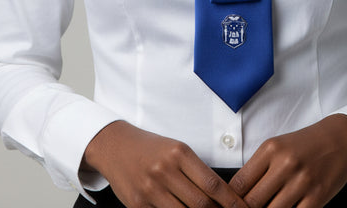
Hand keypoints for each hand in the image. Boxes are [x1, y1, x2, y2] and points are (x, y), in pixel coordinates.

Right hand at [82, 120, 245, 207]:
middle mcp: (165, 170)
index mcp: (179, 153)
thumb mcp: (176, 150)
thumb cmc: (151, 148)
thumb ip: (196, 171)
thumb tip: (222, 196)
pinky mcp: (138, 205)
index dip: (231, 202)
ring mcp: (150, 189)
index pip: (213, 184)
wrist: (115, 145)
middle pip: (201, 204)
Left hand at [229, 115, 346, 207]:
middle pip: (253, 202)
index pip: (239, 183)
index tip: (227, 207)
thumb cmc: (303, 145)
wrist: (339, 138)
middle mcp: (285, 163)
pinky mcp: (318, 196)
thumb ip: (258, 169)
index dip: (229, 201)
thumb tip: (236, 196)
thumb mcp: (277, 147)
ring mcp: (302, 181)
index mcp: (270, 149)